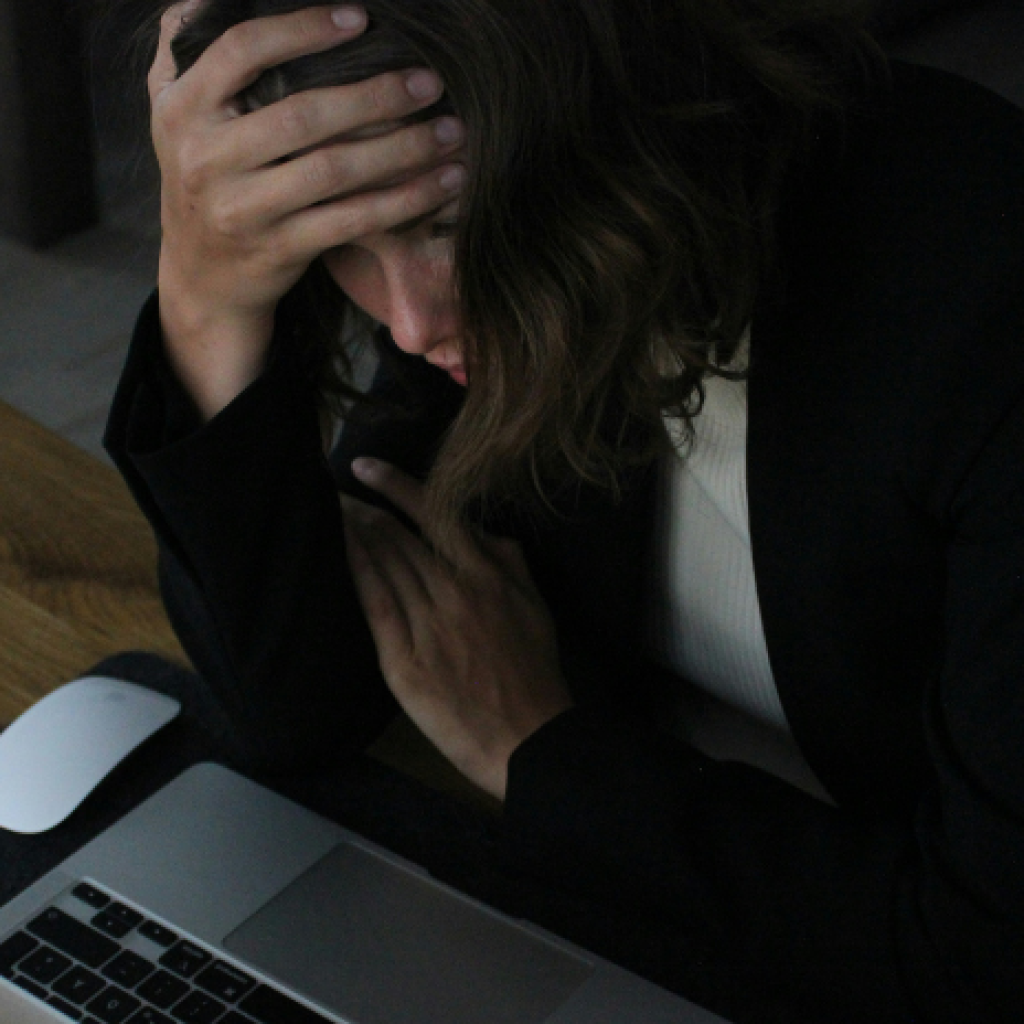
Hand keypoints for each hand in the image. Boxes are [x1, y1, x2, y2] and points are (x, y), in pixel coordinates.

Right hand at [150, 1, 465, 417]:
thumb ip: (188, 55)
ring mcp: (243, 210)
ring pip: (333, 171)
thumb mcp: (176, 117)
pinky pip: (351, 221)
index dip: (302, 29)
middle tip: (429, 82)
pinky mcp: (279, 250)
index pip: (241, 51)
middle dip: (374, 96)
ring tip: (450, 131)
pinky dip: (403, 201)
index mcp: (181, 110)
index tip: (360, 18)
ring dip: (402, 149)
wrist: (202, 277)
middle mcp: (206, 158)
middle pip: (302, 115)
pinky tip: (442, 183)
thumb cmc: (206, 179)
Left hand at [342, 459, 572, 800]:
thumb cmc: (535, 674)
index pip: (434, 514)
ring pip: (384, 564)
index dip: (395, 485)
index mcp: (487, 575)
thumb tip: (484, 531)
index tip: (365, 467)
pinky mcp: (404, 660)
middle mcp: (454, 590)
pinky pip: (375, 605)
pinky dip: (355, 571)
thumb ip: (511, 562)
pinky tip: (338, 552)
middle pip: (399, 536)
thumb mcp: (537, 607)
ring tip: (331, 514)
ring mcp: (427, 625)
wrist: (528, 739)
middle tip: (335, 491)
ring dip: (354, 533)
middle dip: (363, 508)